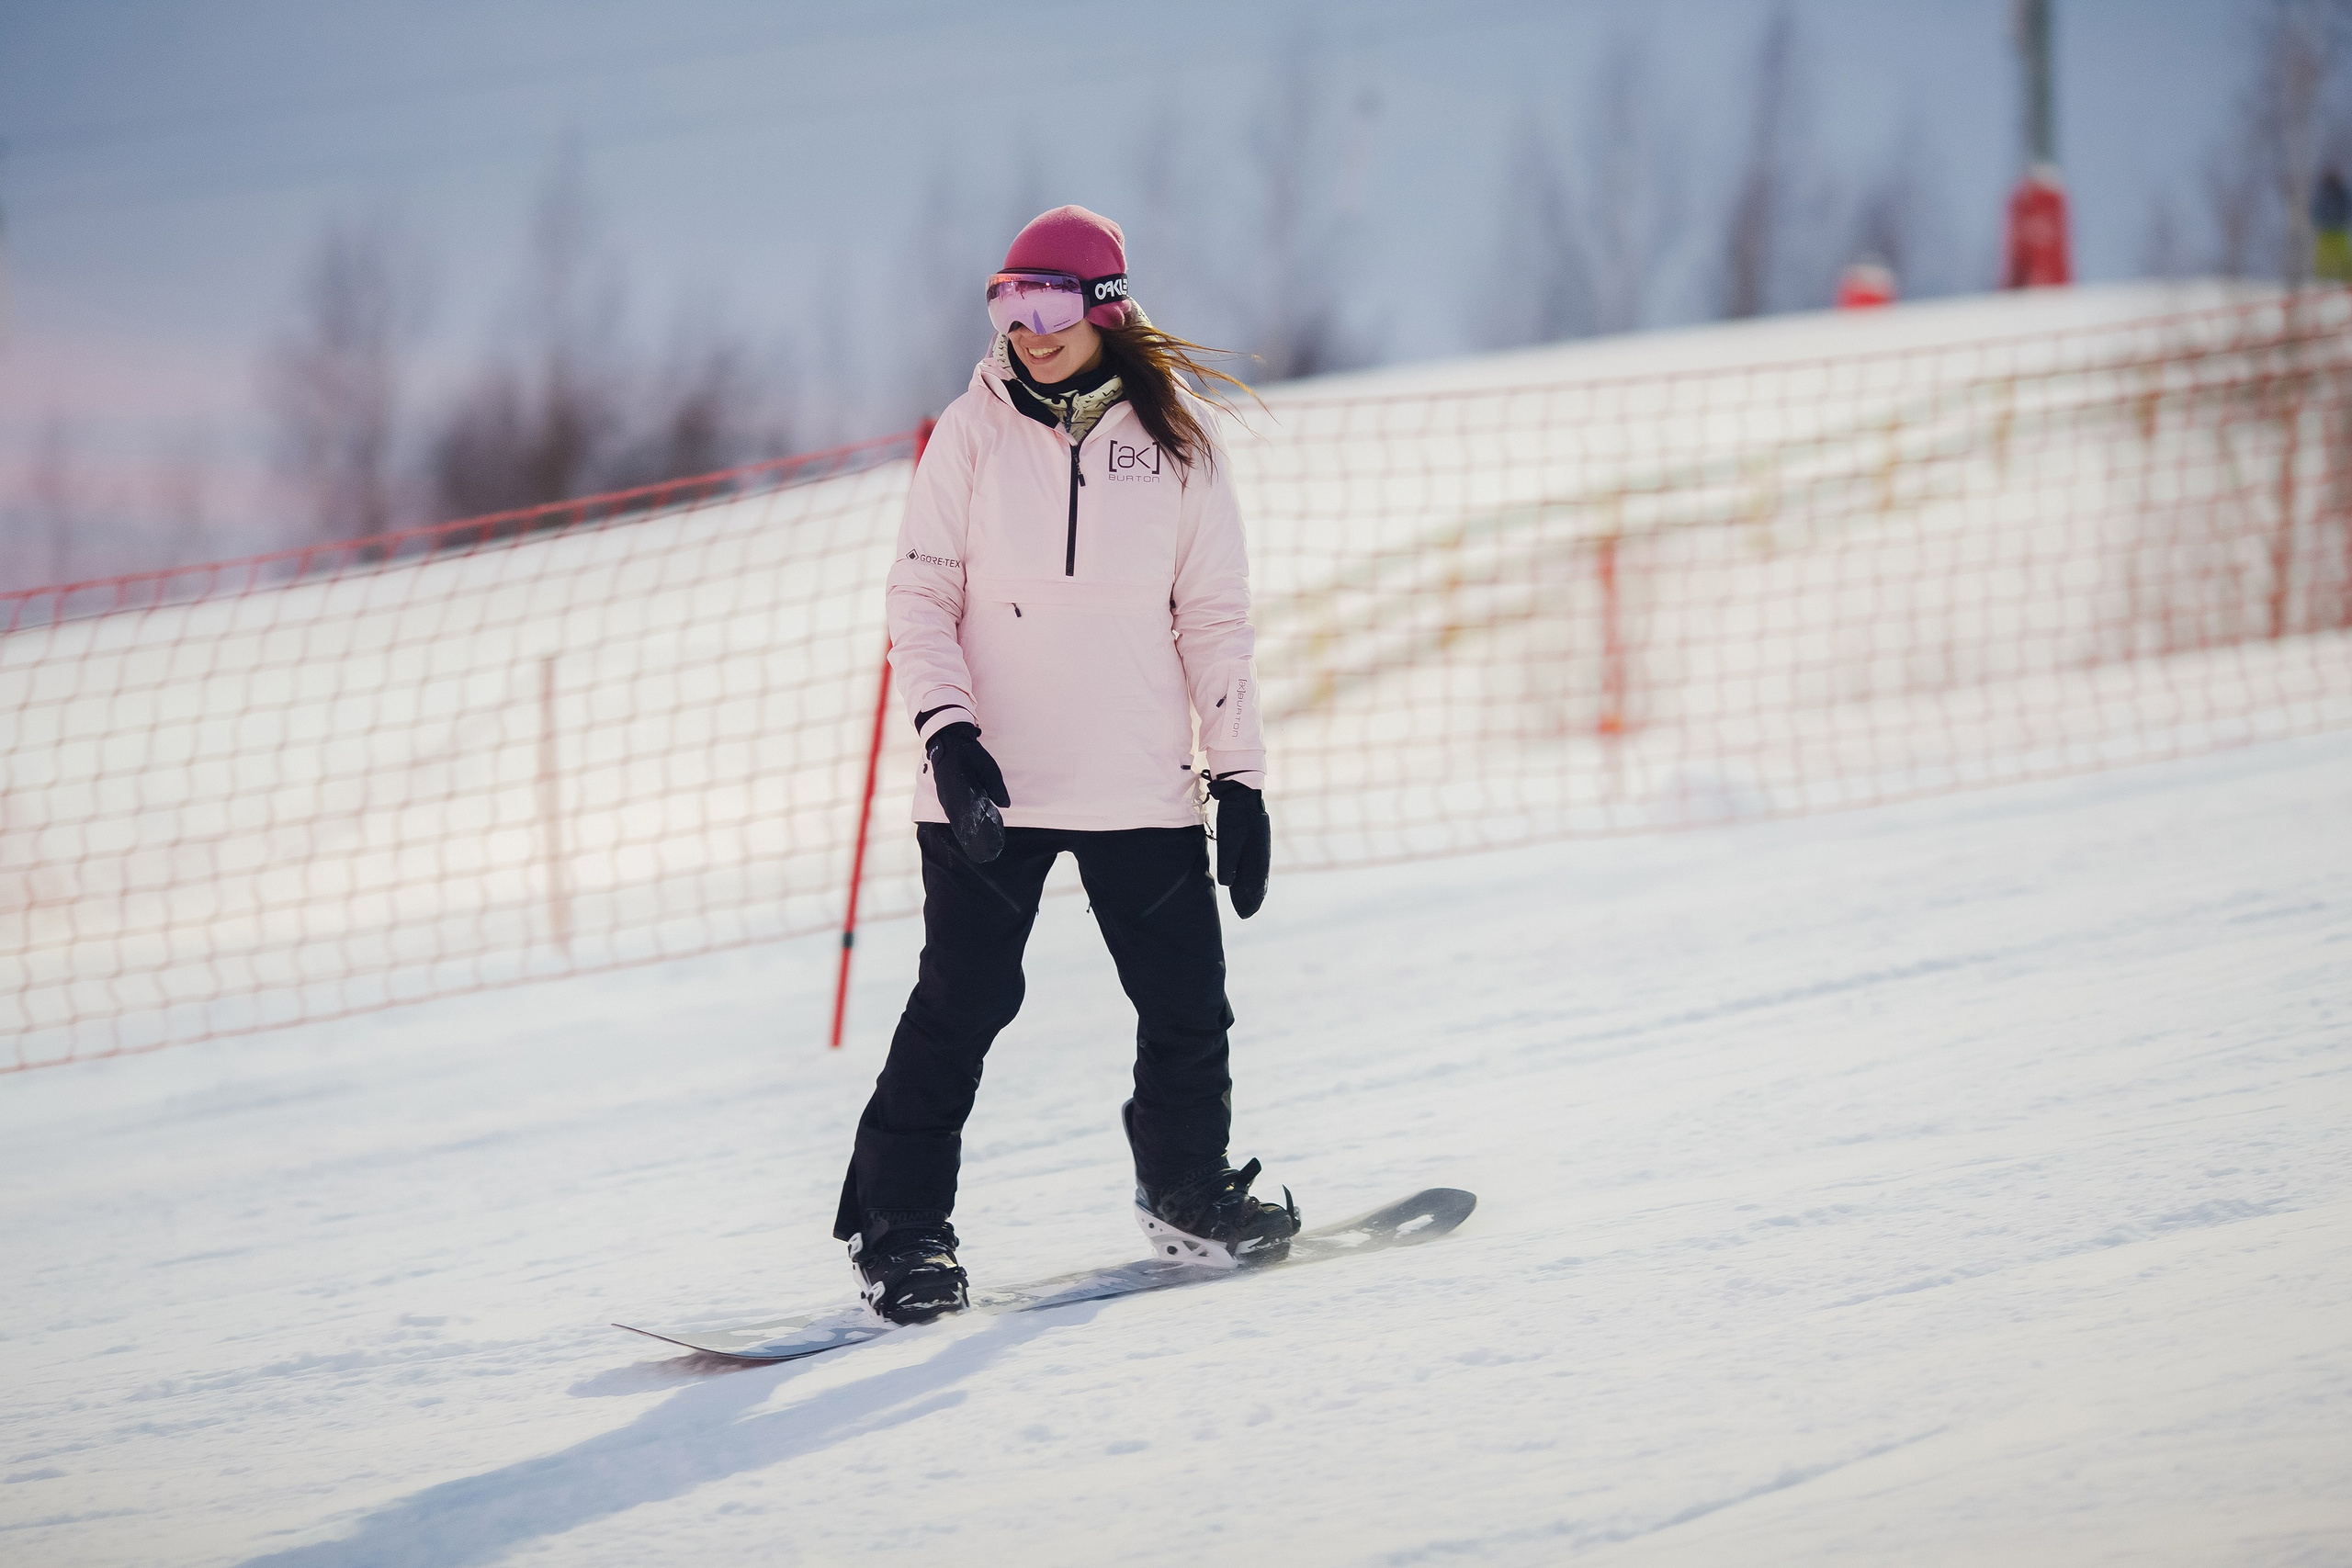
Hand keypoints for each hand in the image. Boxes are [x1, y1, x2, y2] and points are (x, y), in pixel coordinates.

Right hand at [927, 722, 1009, 861]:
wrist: (947, 742)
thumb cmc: (969, 754)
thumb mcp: (988, 766)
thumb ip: (995, 786)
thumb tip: (1004, 805)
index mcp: (962, 790)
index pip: (971, 816)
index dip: (980, 831)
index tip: (990, 841)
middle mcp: (950, 797)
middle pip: (962, 823)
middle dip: (974, 838)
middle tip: (987, 852)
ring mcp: (945, 798)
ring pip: (957, 821)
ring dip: (967, 834)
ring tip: (978, 848)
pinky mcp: (944, 798)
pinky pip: (952, 816)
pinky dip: (960, 826)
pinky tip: (967, 835)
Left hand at [1208, 776, 1268, 918]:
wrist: (1242, 796)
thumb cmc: (1235, 817)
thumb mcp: (1230, 840)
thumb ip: (1229, 862)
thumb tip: (1227, 884)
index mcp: (1259, 856)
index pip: (1257, 885)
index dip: (1252, 900)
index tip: (1246, 914)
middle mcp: (1261, 856)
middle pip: (1257, 883)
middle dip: (1252, 899)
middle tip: (1245, 915)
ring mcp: (1257, 850)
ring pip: (1254, 876)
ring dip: (1250, 891)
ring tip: (1244, 904)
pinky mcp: (1251, 844)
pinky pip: (1251, 866)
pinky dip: (1247, 878)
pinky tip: (1240, 883)